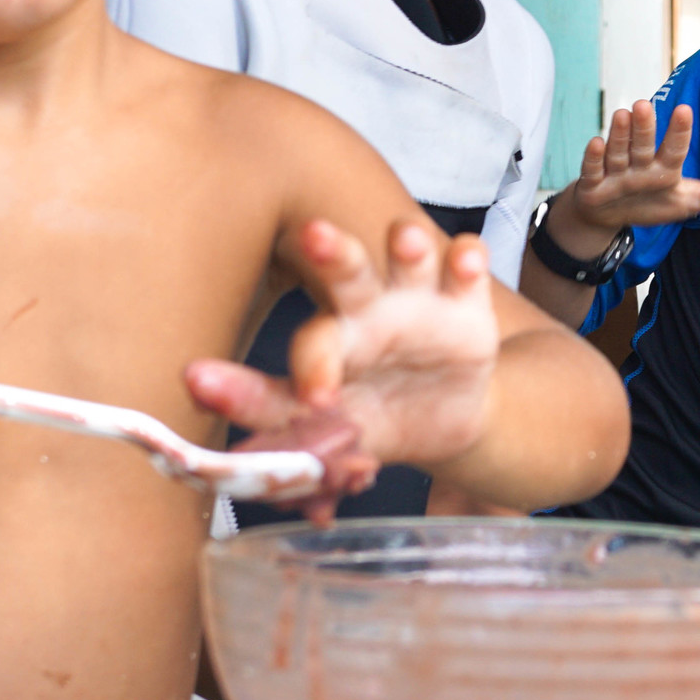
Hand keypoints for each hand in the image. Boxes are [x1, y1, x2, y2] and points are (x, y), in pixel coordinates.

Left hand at [189, 218, 500, 477]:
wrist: (441, 417)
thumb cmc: (368, 415)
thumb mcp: (331, 433)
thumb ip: (285, 434)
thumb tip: (231, 464)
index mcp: (329, 340)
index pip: (306, 344)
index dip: (303, 367)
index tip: (300, 395)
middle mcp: (368, 309)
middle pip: (347, 269)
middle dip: (333, 251)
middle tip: (314, 235)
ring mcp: (418, 301)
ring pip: (410, 256)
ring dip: (409, 244)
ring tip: (406, 242)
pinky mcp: (466, 302)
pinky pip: (467, 266)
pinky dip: (468, 260)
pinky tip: (465, 263)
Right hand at [547, 101, 699, 258]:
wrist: (607, 214)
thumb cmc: (649, 201)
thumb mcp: (685, 202)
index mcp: (664, 168)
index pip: (674, 149)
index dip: (679, 132)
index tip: (685, 109)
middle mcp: (640, 165)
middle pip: (643, 144)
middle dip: (645, 127)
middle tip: (645, 104)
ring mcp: (616, 173)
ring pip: (619, 151)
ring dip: (620, 134)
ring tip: (623, 113)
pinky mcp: (593, 184)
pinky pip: (593, 169)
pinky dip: (593, 158)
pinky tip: (595, 142)